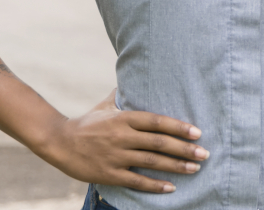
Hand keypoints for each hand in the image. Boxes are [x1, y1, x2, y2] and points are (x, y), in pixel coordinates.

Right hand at [39, 89, 208, 193]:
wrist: (59, 142)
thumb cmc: (87, 123)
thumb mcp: (106, 105)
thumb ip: (123, 94)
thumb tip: (136, 75)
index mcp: (124, 118)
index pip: (157, 121)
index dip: (178, 127)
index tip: (197, 132)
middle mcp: (122, 136)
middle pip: (159, 143)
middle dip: (185, 149)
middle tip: (205, 154)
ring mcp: (115, 156)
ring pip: (151, 162)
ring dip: (176, 166)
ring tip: (195, 169)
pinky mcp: (109, 173)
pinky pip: (136, 180)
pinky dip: (155, 185)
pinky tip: (171, 187)